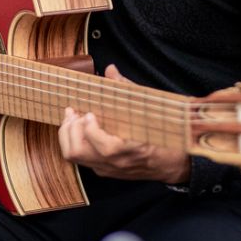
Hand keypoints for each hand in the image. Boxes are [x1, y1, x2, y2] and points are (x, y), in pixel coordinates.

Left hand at [58, 64, 190, 183]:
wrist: (173, 163)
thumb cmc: (164, 135)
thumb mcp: (150, 109)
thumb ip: (127, 89)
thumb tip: (110, 70)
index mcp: (132, 149)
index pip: (104, 147)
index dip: (91, 129)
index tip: (90, 112)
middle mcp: (116, 163)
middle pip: (78, 152)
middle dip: (70, 128)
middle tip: (73, 111)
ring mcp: (107, 168)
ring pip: (73, 157)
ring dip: (67, 135)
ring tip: (73, 118)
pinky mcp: (103, 170)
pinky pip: (80, 158)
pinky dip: (73, 141)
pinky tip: (79, 127)